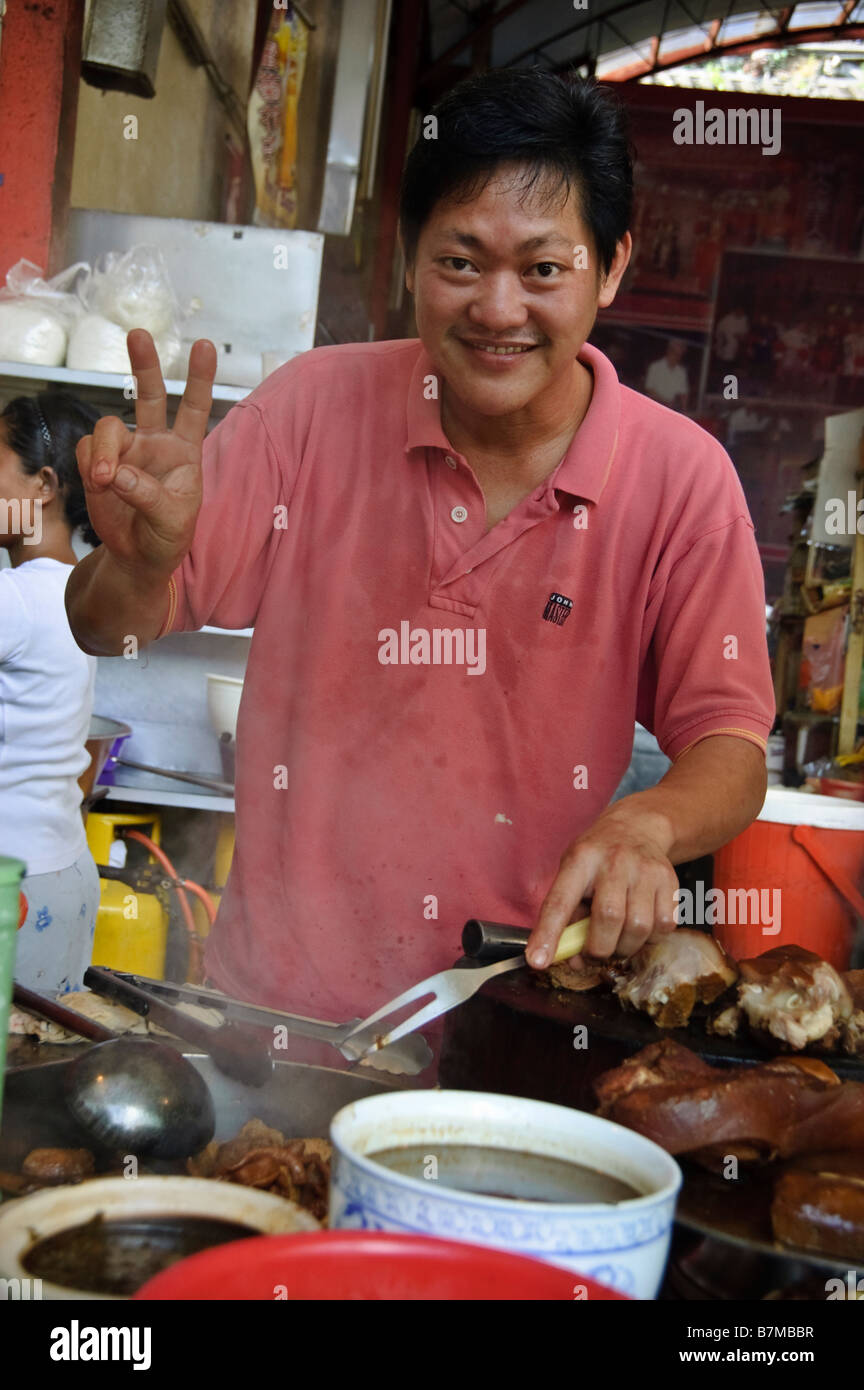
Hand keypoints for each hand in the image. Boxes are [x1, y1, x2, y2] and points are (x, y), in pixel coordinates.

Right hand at [76, 329, 216, 577]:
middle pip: (151, 395)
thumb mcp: (171, 521)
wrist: (137, 557)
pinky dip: (88, 464)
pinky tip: (97, 485)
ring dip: (102, 451)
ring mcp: (125, 451)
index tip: (204, 345)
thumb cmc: (166, 537)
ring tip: (102, 480)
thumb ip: (148, 495)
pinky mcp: (97, 463)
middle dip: (145, 364)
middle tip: (139, 334)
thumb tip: (116, 472)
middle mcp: (156, 443)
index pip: (196, 409)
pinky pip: (85, 449)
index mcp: (184, 452)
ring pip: (107, 427)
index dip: (200, 378)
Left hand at [526, 803, 678, 967]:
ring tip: (618, 940)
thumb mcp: (573, 872)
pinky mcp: (670, 880)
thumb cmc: (597, 858)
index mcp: (581, 859)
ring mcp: (645, 869)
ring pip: (639, 928)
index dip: (548, 934)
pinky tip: (641, 926)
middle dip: (598, 949)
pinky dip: (650, 939)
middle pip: (608, 918)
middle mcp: (614, 861)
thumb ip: (568, 912)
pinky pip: (664, 927)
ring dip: (625, 948)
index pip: (560, 901)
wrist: (637, 827)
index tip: (537, 961)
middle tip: (594, 954)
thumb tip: (571, 957)